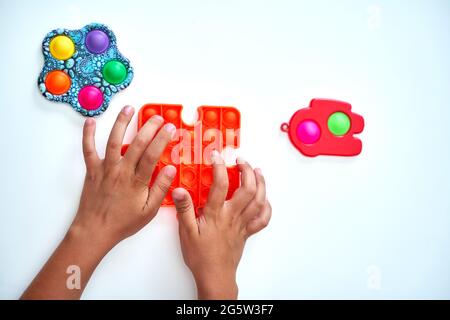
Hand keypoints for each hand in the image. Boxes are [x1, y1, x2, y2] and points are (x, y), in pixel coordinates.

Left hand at [21, 106, 175, 298]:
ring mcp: (105, 168)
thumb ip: (160, 189)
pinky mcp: (92, 170)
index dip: (162, 139)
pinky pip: (88, 149)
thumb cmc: (123, 223)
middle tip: (158, 117)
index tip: (170, 128)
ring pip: (113, 140)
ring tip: (129, 109)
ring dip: (121, 122)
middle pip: (136, 143)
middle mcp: (120, 171)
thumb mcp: (149, 211)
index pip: (152, 155)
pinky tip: (90, 121)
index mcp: (136, 181)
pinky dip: (87, 134)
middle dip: (149, 127)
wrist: (95, 230)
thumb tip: (171, 170)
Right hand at [172, 151, 271, 299]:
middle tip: (241, 160)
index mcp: (216, 214)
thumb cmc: (201, 256)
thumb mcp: (185, 232)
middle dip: (246, 170)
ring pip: (259, 200)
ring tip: (257, 171)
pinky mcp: (247, 232)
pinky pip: (263, 219)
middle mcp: (232, 216)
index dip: (219, 167)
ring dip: (260, 183)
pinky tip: (265, 199)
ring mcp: (242, 224)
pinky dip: (267, 207)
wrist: (215, 276)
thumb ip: (184, 210)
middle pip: (247, 189)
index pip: (220, 185)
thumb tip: (180, 190)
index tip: (216, 156)